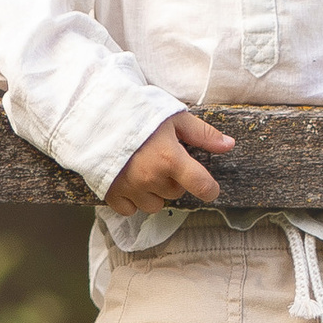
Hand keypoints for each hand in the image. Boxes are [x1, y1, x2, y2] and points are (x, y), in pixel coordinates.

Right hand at [104, 112, 237, 216]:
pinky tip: (128, 180)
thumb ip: (201, 134)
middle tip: (162, 159)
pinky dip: (132, 200)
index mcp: (170, 159)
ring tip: (144, 170)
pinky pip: (130, 210)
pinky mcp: (112, 194)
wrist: (94, 113)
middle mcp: (152, 178)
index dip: (210, 189)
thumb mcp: (173, 116)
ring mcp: (131, 189)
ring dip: (154, 192)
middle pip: (175, 193)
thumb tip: (228, 145)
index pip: (201, 186)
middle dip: (173, 180)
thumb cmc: (137, 111)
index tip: (209, 188)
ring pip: (154, 205)